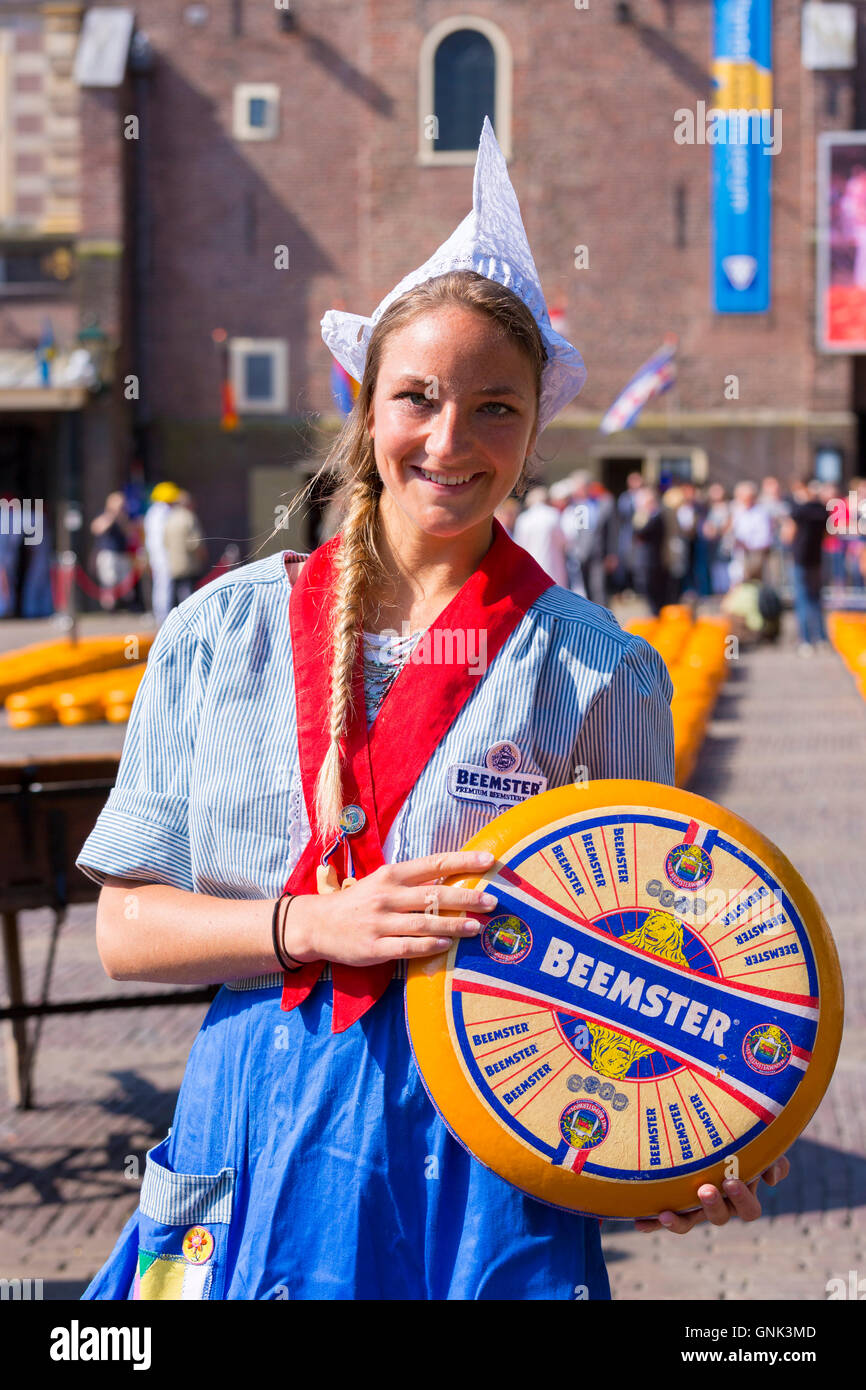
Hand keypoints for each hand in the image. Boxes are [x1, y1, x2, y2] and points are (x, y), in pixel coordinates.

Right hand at [282, 850, 497, 967]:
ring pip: (425, 923)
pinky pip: (407, 947)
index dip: (463, 862)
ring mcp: (380, 922)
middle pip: (434, 895)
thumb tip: (452, 880)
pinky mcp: (374, 947)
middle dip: (466, 897)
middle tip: (492, 901)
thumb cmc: (358, 902)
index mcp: (391, 875)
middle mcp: (387, 895)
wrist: (317, 924)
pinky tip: (447, 946)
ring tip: (477, 927)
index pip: (433, 864)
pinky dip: (429, 946)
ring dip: (454, 925)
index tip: (488, 860)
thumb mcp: (382, 883)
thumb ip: (413, 882)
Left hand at [633, 1154, 789, 1234]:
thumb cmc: (739, 1139)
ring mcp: (695, 1205)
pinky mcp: (675, 1202)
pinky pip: (664, 1216)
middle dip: (713, 1206)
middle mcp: (719, 1204)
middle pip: (720, 1218)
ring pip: (690, 1222)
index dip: (742, 1200)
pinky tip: (639, 1222)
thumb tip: (772, 1176)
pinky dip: (653, 1222)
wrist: (710, 1128)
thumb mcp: (759, 1145)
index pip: (748, 1209)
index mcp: (741, 1194)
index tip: (732, 1181)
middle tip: (705, 1189)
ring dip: (680, 1221)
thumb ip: (771, 1158)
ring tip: (666, 1213)